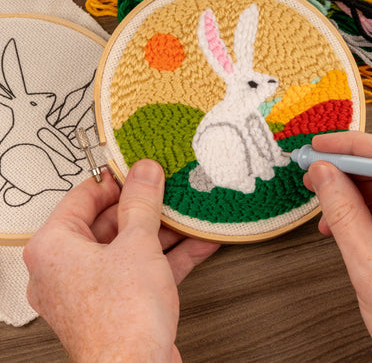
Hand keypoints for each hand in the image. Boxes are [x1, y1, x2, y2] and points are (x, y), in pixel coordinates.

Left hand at [24, 159, 219, 361]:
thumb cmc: (122, 321)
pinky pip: (141, 268)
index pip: (83, 196)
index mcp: (54, 248)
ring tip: (187, 214)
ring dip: (162, 231)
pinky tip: (196, 242)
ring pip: (129, 246)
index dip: (115, 179)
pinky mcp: (117, 303)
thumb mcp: (137, 243)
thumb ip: (141, 202)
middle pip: (109, 222)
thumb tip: (144, 173)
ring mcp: (93, 288)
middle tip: (167, 190)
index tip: (139, 170)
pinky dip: (167, 256)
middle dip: (145, 207)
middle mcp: (66, 268)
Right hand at [303, 132, 371, 361]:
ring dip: (353, 195)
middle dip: (348, 171)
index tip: (321, 146)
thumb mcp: (371, 267)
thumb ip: (343, 213)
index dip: (352, 146)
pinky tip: (342, 224)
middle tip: (316, 172)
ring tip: (325, 208)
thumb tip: (324, 176)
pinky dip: (364, 213)